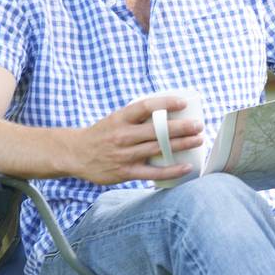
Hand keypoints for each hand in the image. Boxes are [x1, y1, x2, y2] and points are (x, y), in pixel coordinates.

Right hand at [55, 96, 203, 184]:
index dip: (165, 103)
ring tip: (198, 140)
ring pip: (158, 149)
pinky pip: (152, 172)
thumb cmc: (102, 134)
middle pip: (157, 130)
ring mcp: (124, 155)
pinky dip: (171, 170)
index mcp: (120, 118)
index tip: (183, 102)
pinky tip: (186, 167)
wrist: (75, 154)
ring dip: (181, 145)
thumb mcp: (115, 119)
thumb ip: (136, 117)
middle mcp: (123, 135)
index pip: (146, 106)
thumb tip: (166, 111)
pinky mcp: (125, 172)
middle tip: (199, 125)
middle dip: (181, 127)